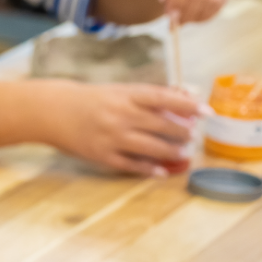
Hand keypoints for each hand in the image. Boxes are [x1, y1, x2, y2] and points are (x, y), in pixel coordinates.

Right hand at [41, 80, 201, 175]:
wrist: (54, 111)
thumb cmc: (92, 99)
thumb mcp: (119, 91)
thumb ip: (148, 98)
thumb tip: (183, 103)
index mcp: (126, 95)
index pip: (164, 98)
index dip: (188, 105)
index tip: (207, 112)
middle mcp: (121, 115)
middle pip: (163, 125)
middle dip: (183, 132)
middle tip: (191, 135)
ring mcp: (112, 137)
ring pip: (152, 148)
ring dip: (172, 152)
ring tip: (182, 152)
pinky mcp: (102, 155)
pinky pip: (132, 165)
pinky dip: (149, 169)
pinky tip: (161, 170)